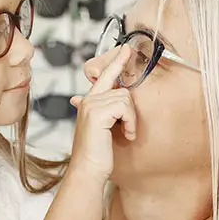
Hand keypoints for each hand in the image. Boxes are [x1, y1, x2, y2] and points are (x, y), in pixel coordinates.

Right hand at [67, 46, 136, 183]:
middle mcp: (88, 100)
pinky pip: (125, 106)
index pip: (103, 76)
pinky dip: (130, 122)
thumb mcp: (104, 130)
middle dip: (130, 111)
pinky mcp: (97, 111)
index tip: (126, 49)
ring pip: (125, 98)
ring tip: (124, 134)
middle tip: (127, 129)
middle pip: (121, 88)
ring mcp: (91, 104)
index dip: (116, 62)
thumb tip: (117, 103)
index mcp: (88, 103)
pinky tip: (124, 134)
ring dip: (131, 119)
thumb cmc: (97, 155)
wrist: (88, 171)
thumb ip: (108, 113)